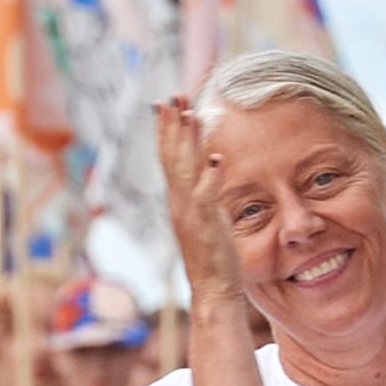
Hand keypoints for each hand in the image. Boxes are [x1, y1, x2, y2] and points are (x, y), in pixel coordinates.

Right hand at [154, 96, 248, 308]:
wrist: (212, 289)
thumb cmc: (213, 255)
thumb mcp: (208, 216)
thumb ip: (204, 192)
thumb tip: (209, 168)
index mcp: (179, 198)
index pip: (169, 157)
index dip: (167, 130)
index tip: (167, 103)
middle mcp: (179, 202)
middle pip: (171, 156)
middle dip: (171, 125)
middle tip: (170, 96)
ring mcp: (190, 213)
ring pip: (184, 170)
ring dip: (187, 141)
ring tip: (189, 114)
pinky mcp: (205, 225)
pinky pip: (207, 196)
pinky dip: (211, 177)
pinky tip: (218, 158)